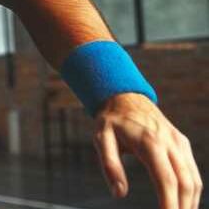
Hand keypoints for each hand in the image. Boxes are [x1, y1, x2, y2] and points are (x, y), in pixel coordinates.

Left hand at [93, 92, 202, 208]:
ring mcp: (179, 142)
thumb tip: (119, 193)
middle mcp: (170, 142)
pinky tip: (184, 203)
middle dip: (183, 207)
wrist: (125, 97)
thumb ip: (109, 165)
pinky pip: (192, 171)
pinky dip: (192, 190)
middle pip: (185, 183)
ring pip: (193, 179)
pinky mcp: (182, 143)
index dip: (170, 202)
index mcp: (150, 141)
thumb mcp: (101, 138)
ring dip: (190, 202)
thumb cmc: (112, 121)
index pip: (166, 179)